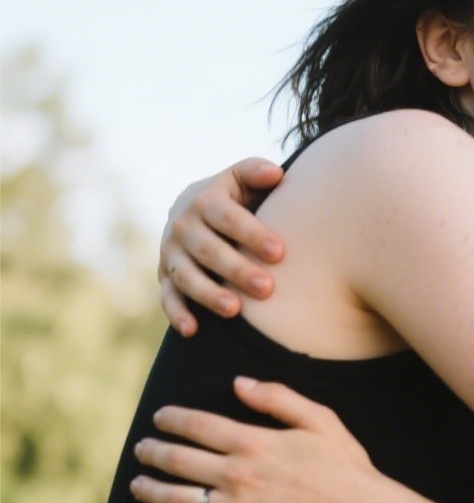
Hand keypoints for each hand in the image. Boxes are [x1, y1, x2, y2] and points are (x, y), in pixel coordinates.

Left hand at [130, 376, 384, 502]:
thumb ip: (278, 398)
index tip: (159, 417)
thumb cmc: (345, 466)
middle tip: (141, 448)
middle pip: (179, 460)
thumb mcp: (320, 419)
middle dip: (153, 452)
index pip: (198, 426)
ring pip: (177, 499)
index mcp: (254, 442)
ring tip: (136, 484)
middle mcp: (237, 475)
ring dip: (150, 490)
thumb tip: (239, 383)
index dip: (172, 419)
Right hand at [160, 157, 284, 335]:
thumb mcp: (241, 178)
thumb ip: (256, 172)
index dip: (252, 234)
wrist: (193, 209)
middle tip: (267, 289)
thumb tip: (277, 174)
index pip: (228, 218)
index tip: (279, 252)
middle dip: (237, 270)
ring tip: (236, 311)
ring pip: (186, 276)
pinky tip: (192, 330)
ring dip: (209, 294)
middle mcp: (183, 227)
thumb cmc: (233, 196)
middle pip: (209, 251)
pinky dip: (176, 313)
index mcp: (205, 200)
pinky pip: (167, 297)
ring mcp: (171, 253)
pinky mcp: (164, 276)